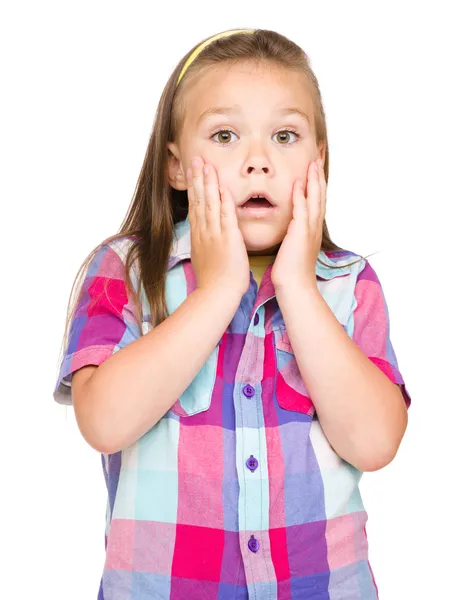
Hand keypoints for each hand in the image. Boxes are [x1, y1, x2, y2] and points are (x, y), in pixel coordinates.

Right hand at [186, 157, 249, 298]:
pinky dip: (224, 199)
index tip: (192, 172)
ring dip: (208, 182)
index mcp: (199, 236)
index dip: (194, 188)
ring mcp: (215, 233)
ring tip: (205, 164)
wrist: (217, 293)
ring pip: (209, 203)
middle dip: (197, 178)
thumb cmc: (214, 282)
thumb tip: (203, 239)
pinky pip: (226, 214)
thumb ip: (204, 245)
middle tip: (195, 159)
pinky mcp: (228, 238)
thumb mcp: (204, 258)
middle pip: (199, 199)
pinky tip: (222, 185)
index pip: (195, 206)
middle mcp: (204, 231)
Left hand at [271, 157, 325, 290]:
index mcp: (311, 229)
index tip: (314, 166)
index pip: (315, 200)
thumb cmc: (291, 272)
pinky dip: (301, 196)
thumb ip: (294, 234)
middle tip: (319, 155)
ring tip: (313, 161)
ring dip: (314, 179)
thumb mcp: (293, 248)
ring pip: (315, 199)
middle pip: (320, 194)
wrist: (295, 287)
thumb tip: (290, 227)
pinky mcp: (301, 234)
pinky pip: (302, 210)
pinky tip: (299, 183)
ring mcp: (309, 230)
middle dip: (319, 174)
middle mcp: (314, 227)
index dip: (316, 182)